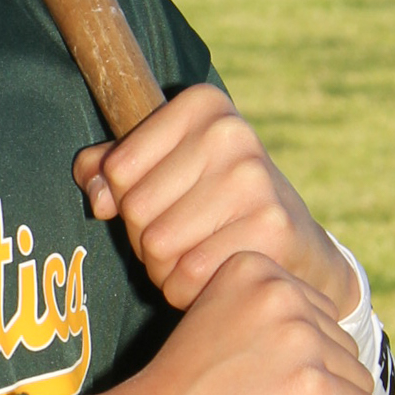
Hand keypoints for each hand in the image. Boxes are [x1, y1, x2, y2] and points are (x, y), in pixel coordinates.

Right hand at [54, 250, 375, 394]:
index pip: (316, 312)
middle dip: (322, 380)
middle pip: (339, 343)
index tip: (269, 380)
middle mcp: (281, 294)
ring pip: (355, 379)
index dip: (303, 353)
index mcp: (253, 269)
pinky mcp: (313, 389)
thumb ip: (240, 310)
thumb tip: (279, 337)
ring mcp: (300, 341)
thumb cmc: (168, 393)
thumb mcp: (205, 321)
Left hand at [73, 84, 356, 314]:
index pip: (118, 168)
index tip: (160, 201)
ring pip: (158, 245)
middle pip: (136, 208)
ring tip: (192, 256)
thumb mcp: (165, 167)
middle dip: (143, 238)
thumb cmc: (215, 202)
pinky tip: (211, 276)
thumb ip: (113, 166)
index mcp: (202, 106)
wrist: (299, 244)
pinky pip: (189, 275)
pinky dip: (186, 289)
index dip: (125, 199)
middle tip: (178, 237)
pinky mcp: (270, 227)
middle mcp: (231, 133)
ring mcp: (254, 179)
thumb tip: (95, 190)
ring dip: (162, 268)